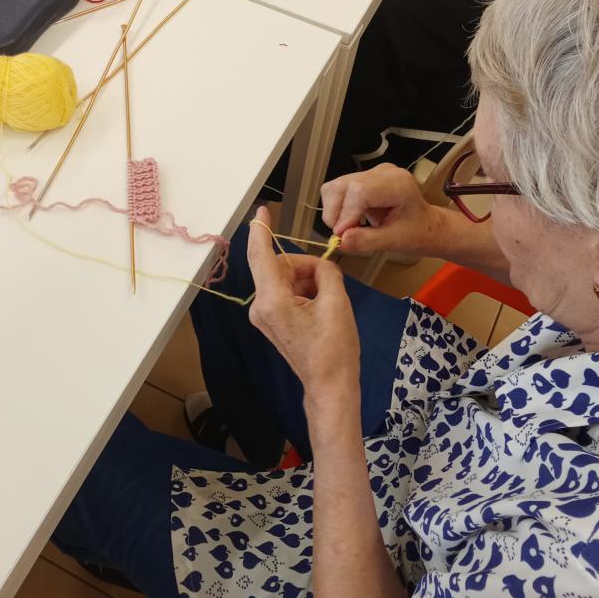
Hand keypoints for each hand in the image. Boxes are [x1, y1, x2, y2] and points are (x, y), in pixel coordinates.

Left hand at [247, 206, 359, 405]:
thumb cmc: (334, 349)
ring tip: (329, 300)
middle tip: (331, 280)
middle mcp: (261, 306)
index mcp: (272, 300)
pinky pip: (286, 292)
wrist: (330, 386)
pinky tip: (322, 305)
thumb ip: (326, 273)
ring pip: (285, 278)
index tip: (262, 211)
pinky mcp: (273, 321)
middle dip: (305, 266)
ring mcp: (264, 315)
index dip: (261, 230)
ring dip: (307, 280)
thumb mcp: (337, 303)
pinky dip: (304, 291)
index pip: (261, 256)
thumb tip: (320, 265)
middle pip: (279, 266)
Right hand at [321, 163, 443, 254]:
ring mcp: (371, 173)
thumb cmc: (418, 232)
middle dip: (336, 213)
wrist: (426, 225)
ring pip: (335, 186)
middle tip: (343, 235)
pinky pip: (337, 189)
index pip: (360, 191)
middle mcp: (383, 173)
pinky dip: (336, 207)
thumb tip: (340, 241)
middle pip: (343, 186)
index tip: (342, 236)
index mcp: (398, 184)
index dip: (346, 214)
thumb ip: (367, 241)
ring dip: (334, 211)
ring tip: (348, 228)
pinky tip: (350, 220)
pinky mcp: (362, 179)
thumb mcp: (395, 242)